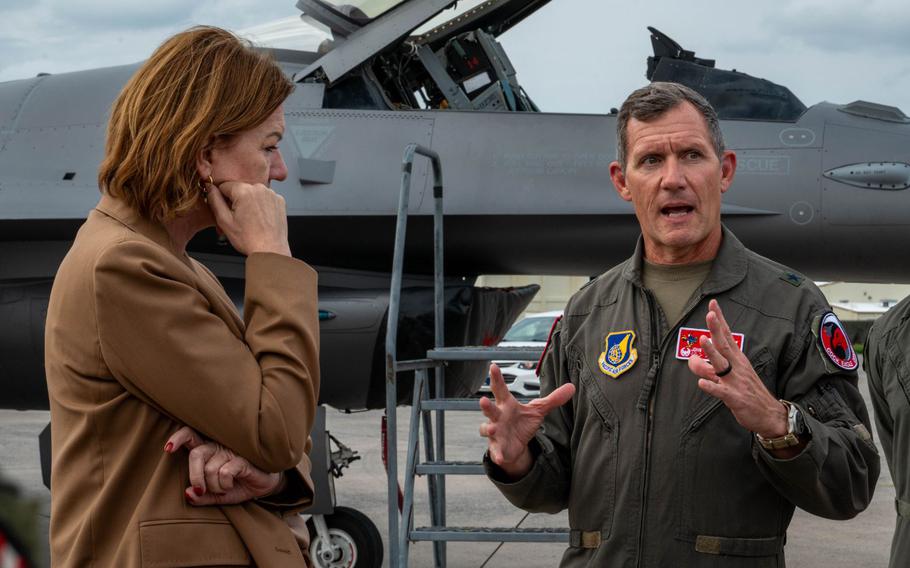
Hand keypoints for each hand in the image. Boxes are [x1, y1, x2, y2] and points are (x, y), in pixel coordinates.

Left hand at [165, 426, 283, 505]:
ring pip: (210, 468)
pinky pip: (225, 472)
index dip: (178, 438)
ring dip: (215, 486)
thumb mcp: (216, 495)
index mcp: (208, 451)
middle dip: (194, 476)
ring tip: (224, 488)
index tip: (167, 449)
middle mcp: (217, 447)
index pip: (190, 435)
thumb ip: (200, 497)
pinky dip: (225, 484)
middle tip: (200, 490)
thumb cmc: (238, 486)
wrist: (263, 486)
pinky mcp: (243, 458)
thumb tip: (188, 494)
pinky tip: (232, 485)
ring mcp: (231, 451)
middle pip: (197, 454)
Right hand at [206, 181, 290, 256]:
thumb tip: (209, 187)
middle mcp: (260, 188)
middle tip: (238, 218)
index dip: (222, 198)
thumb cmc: (249, 239)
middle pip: (240, 189)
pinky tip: (260, 219)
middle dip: (236, 200)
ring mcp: (271, 194)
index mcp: (244, 191)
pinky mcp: (279, 200)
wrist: (270, 250)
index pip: (224, 185)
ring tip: (250, 220)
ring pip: (252, 193)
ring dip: (249, 202)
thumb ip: (214, 200)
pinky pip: (265, 198)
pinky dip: (261, 205)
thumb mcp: (224, 221)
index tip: (226, 209)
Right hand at [479, 363, 574, 478]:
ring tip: (492, 429)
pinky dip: (497, 454)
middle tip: (483, 400)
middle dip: (486, 406)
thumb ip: (553, 399)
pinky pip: (496, 451)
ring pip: (487, 429)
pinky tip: (499, 458)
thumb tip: (572, 386)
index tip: (493, 366)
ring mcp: (496, 433)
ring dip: (488, 429)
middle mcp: (498, 417)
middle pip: (490, 410)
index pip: (501, 389)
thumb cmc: (522, 423)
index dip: (497, 378)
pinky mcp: (497, 448)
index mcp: (507, 405)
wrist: (516, 445)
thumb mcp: (538, 410)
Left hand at [688, 299, 788, 439]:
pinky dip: (712, 387)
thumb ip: (708, 367)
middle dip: (716, 330)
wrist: (769, 415)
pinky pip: (721, 391)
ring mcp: (736, 382)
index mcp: (737, 360)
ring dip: (712, 353)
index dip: (720, 321)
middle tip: (710, 315)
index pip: (727, 336)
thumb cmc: (747, 392)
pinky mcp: (735, 398)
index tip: (713, 305)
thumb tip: (692, 360)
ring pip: (722, 365)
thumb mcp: (729, 377)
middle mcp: (737, 367)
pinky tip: (702, 383)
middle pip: (724, 345)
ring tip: (703, 340)